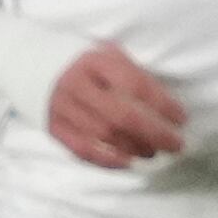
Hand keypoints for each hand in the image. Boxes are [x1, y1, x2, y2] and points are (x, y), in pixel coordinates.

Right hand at [45, 43, 186, 167]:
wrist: (36, 66)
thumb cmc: (90, 66)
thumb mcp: (112, 56)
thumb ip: (136, 76)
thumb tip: (169, 107)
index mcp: (96, 61)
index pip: (135, 85)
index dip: (162, 104)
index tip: (181, 118)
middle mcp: (77, 84)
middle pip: (121, 115)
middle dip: (154, 133)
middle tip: (176, 144)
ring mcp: (62, 107)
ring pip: (104, 135)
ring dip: (135, 148)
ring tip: (154, 152)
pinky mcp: (54, 128)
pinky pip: (82, 150)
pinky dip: (108, 160)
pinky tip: (128, 162)